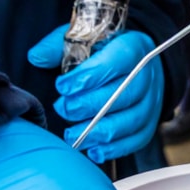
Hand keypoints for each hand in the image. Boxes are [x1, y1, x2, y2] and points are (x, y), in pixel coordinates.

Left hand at [28, 27, 163, 163]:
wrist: (134, 63)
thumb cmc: (104, 50)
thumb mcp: (83, 38)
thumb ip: (59, 46)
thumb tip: (37, 57)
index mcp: (133, 47)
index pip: (117, 60)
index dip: (90, 76)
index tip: (63, 86)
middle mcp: (146, 76)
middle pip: (124, 94)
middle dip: (90, 106)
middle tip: (64, 109)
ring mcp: (152, 102)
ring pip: (131, 121)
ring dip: (99, 132)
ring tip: (72, 134)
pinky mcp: (149, 123)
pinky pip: (137, 140)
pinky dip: (115, 149)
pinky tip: (93, 151)